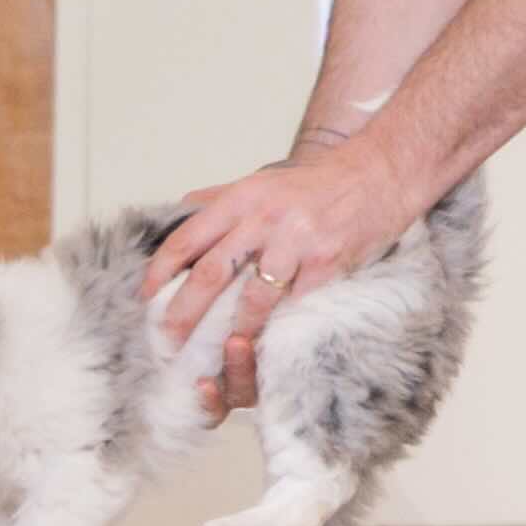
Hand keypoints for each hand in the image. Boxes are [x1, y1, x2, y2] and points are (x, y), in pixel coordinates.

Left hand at [144, 139, 416, 406]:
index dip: (161, 271)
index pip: (188, 237)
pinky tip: (266, 344)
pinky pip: (295, 305)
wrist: (381, 174)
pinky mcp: (328, 263)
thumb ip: (223, 197)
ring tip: (215, 352)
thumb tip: (183, 209)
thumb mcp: (266, 180)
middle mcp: (264, 217)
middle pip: (211, 271)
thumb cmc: (323, 183)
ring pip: (252, 296)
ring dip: (231, 330)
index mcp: (243, 197)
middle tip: (166, 340)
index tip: (145, 297)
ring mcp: (297, 241)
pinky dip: (279, 327)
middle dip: (183, 311)